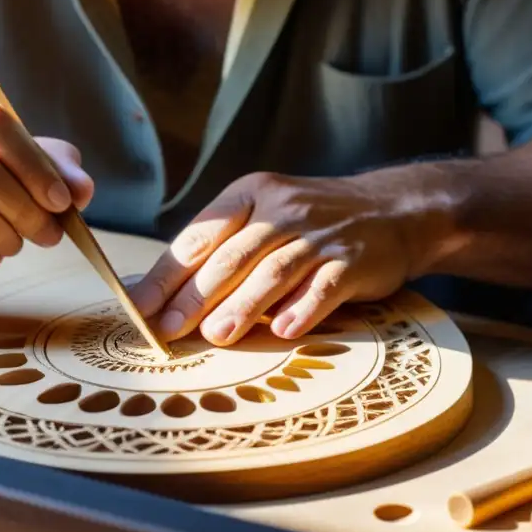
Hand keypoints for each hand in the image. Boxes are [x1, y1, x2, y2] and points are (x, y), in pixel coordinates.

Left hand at [130, 171, 438, 345]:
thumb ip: (222, 246)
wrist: (392, 210)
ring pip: (274, 271)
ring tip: (216, 336)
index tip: (139, 308)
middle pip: (232, 256)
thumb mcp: (266, 213)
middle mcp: (283, 209)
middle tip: (166, 330)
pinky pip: (324, 286)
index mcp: (251, 194)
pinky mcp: (354, 260)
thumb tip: (161, 291)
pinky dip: (303, 308)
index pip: (200, 236)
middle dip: (194, 295)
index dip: (167, 274)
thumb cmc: (312, 222)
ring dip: (243, 306)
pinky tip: (283, 331)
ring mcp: (320, 234)